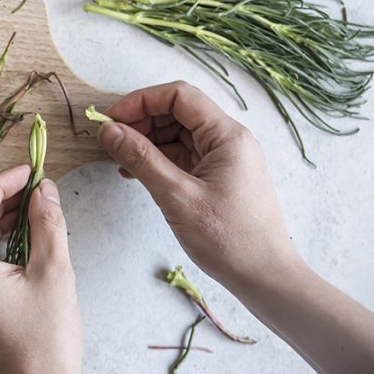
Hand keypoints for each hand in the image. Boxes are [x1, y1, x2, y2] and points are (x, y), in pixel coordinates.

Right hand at [97, 81, 301, 292]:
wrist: (265, 277)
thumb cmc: (228, 239)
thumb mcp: (176, 196)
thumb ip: (141, 158)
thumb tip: (109, 131)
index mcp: (227, 136)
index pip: (179, 96)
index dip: (141, 101)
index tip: (111, 119)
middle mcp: (229, 140)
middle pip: (178, 112)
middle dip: (141, 121)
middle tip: (111, 140)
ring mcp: (225, 159)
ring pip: (179, 134)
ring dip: (147, 141)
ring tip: (120, 159)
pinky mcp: (218, 177)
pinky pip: (183, 155)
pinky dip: (158, 159)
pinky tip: (136, 172)